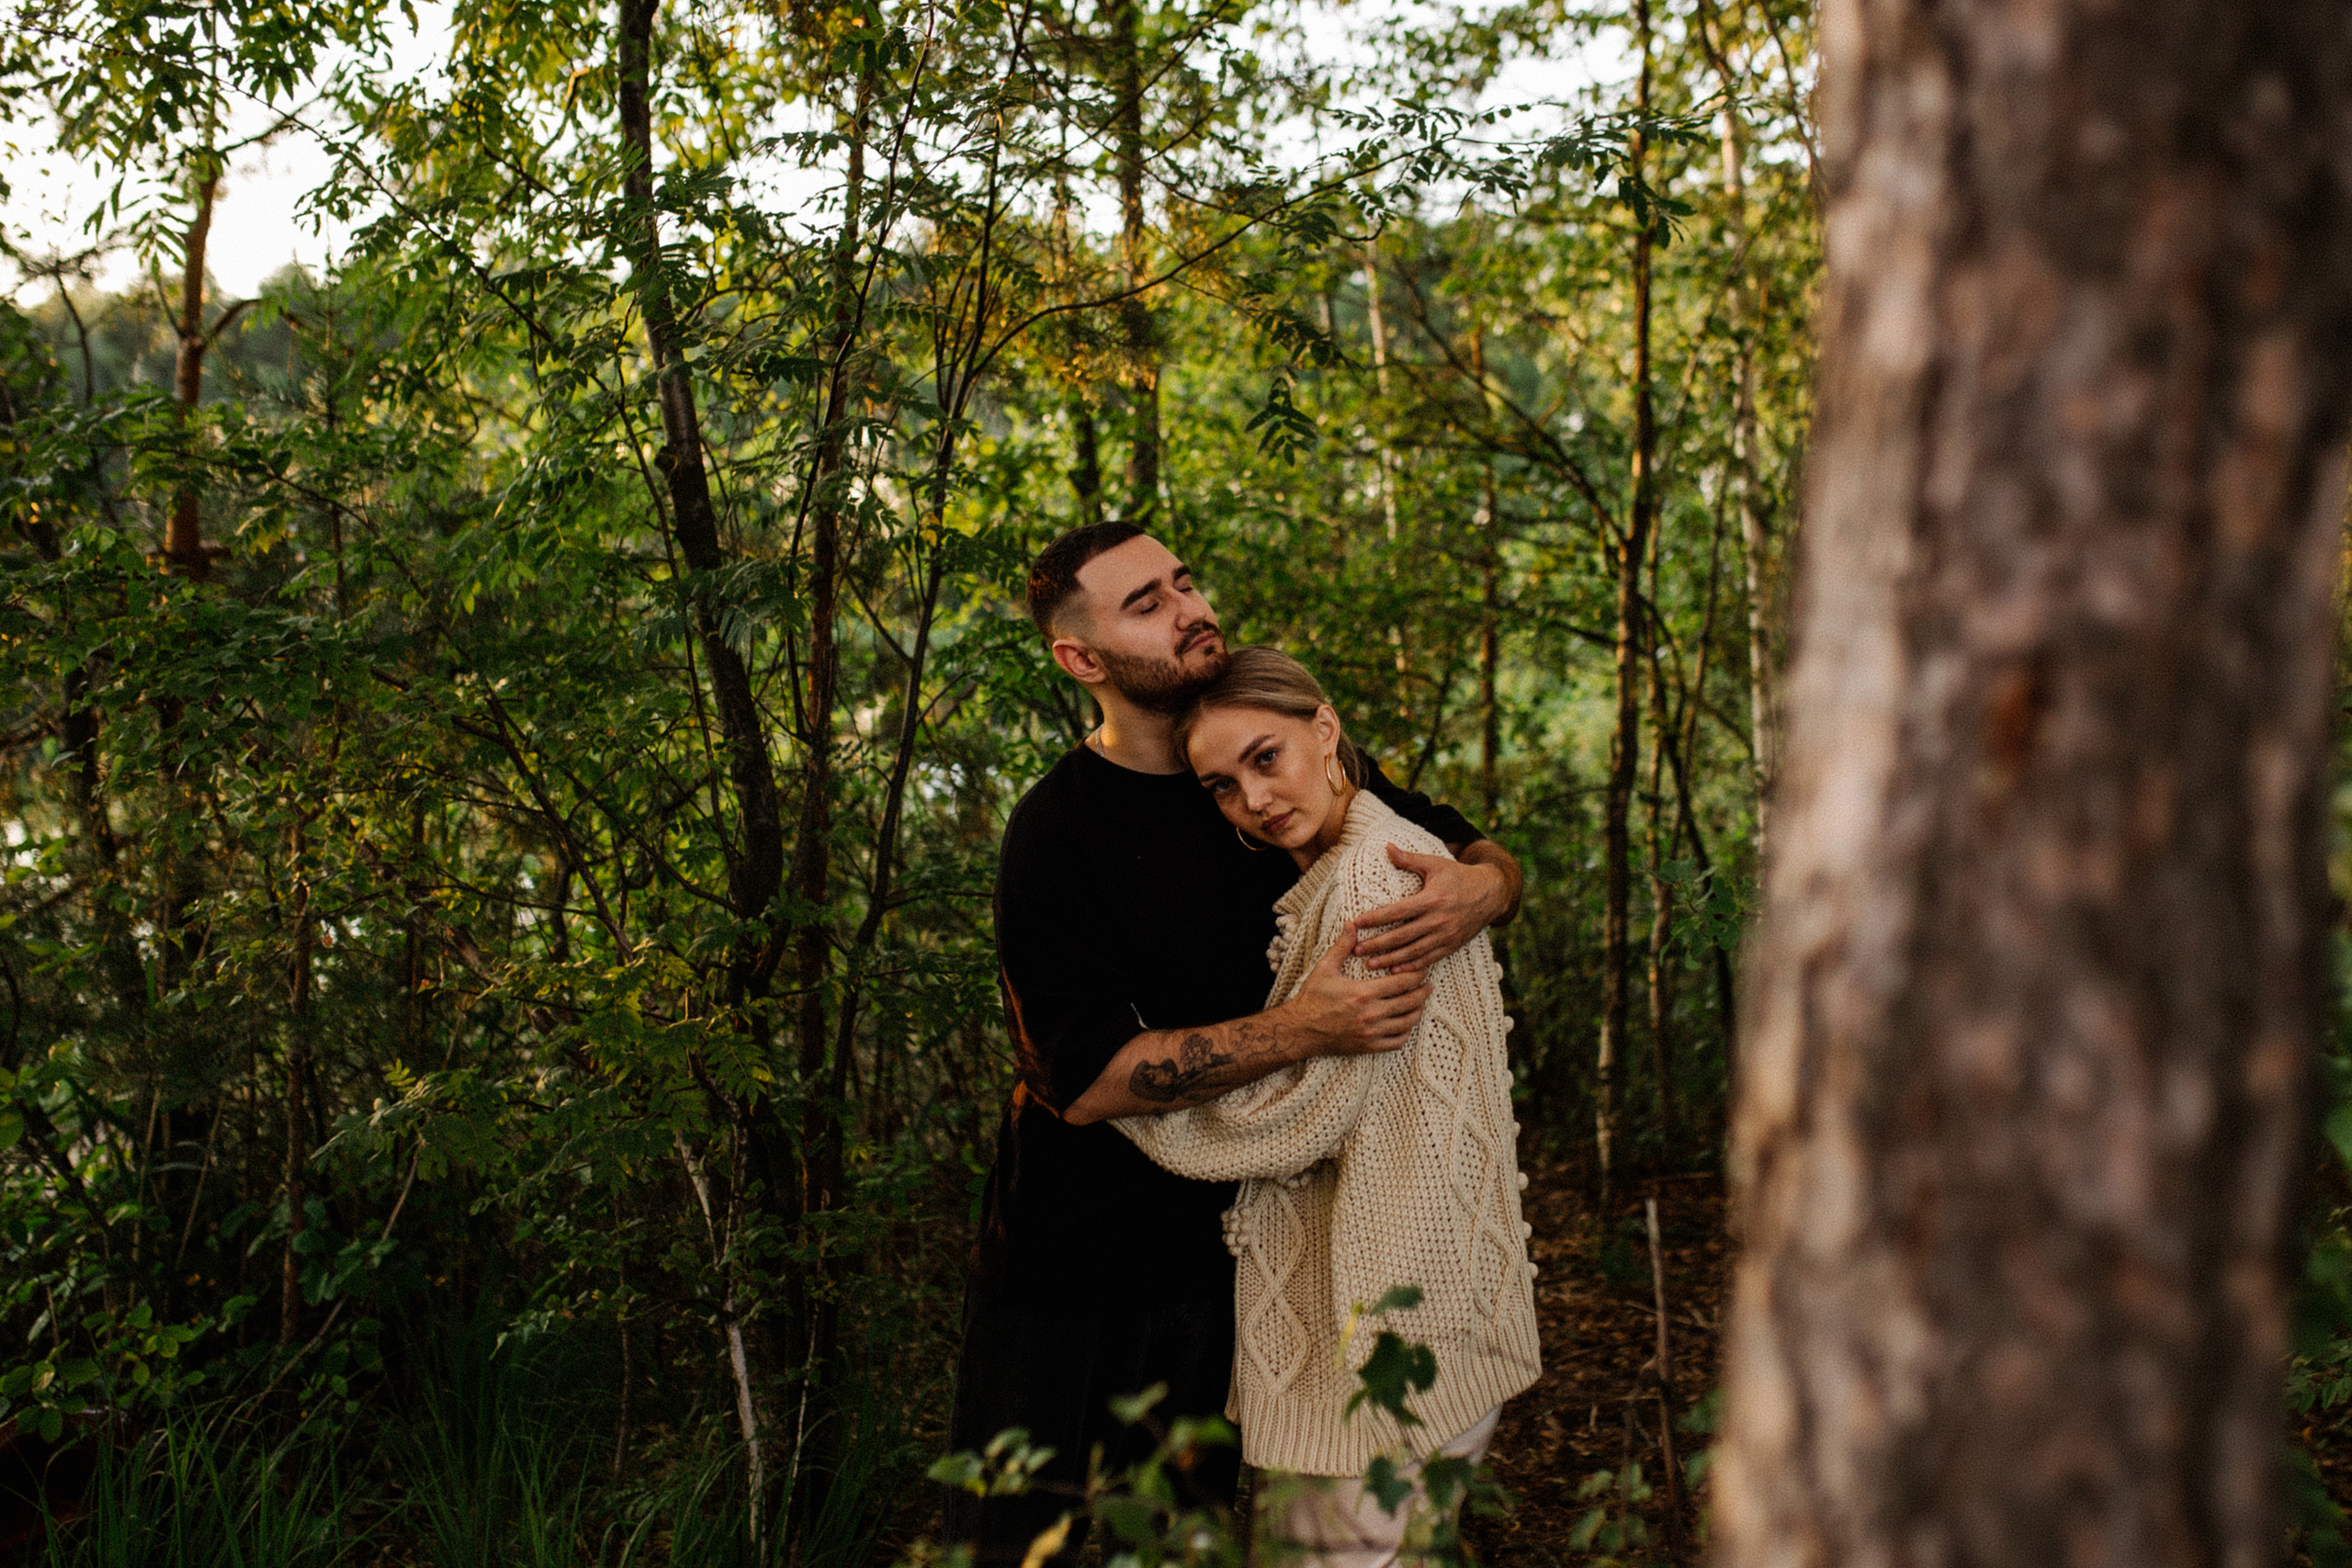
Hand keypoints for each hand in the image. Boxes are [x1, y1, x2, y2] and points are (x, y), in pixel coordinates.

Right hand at [1281, 924, 1428, 1055]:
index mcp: (1364, 992)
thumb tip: (1351, 924)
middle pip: (1410, 1002)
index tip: (1421, 970)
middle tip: (1428, 985)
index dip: (1416, 974)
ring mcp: (1372, 1032)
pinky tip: (1406, 1024)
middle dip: (1423, 992)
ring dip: (1417, 1011)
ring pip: (1407, 1022)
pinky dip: (1406, 1032)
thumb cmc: (1312, 998)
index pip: (1402, 982)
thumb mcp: (1325, 968)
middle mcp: (1371, 1014)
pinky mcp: (1369, 1046)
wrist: (1300, 1029)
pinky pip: (1397, 1042)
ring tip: (1420, 1002)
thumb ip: (1342, 946)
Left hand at [1353, 846, 1511, 972]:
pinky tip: (1396, 970)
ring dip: (1391, 959)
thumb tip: (1387, 847)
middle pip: (1401, 935)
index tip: (1356, 923)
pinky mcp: (1452, 945)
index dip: (1375, 918)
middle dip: (1377, 944)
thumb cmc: (1459, 876)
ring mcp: (1445, 935)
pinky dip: (1412, 966)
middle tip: (1356, 950)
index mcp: (1431, 899)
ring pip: (1413, 951)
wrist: (1491, 893)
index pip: (1397, 912)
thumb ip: (1409, 859)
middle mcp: (1438, 920)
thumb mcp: (1435, 864)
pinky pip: (1429, 958)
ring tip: (1370, 965)